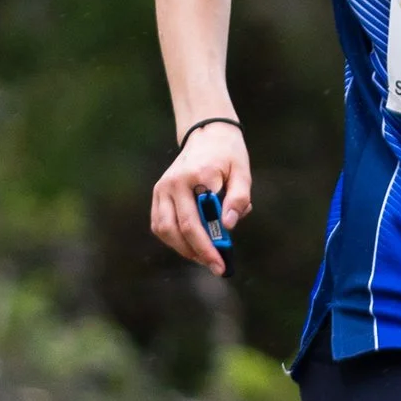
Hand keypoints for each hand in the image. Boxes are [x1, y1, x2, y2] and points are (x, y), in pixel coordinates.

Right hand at [151, 123, 251, 277]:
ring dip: (183, 248)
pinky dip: (174, 239)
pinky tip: (192, 245)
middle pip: (178, 228)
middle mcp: (173, 183)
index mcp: (195, 176)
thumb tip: (227, 226)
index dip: (208, 245)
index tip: (222, 263)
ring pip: (164, 229)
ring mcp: (161, 188)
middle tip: (217, 267)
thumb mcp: (242, 173)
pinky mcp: (157, 194)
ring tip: (205, 257)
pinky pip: (160, 224)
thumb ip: (238, 199)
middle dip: (198, 252)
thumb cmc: (228, 155)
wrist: (207, 133)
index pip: (198, 220)